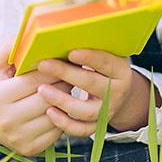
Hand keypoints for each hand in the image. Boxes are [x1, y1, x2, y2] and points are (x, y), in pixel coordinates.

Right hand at [0, 39, 68, 156]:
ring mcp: (18, 139)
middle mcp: (6, 121)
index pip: (35, 81)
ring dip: (66, 101)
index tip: (66, 59)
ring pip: (56, 116)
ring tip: (68, 86)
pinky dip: (63, 118)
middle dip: (64, 83)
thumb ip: (10, 47)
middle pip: (48, 99)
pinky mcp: (30, 150)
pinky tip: (61, 105)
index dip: (54, 69)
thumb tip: (29, 35)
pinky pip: (57, 132)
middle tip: (73, 72)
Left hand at [35, 49, 154, 135]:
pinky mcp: (97, 125)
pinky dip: (65, 123)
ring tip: (42, 90)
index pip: (105, 62)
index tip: (70, 52)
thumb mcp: (103, 52)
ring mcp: (107, 111)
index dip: (89, 57)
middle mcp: (117, 91)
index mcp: (120, 69)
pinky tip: (49, 112)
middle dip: (66, 73)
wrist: (117, 92)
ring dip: (62, 100)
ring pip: (86, 110)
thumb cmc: (101, 66)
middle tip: (44, 64)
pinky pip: (81, 129)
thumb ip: (87, 44)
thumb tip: (59, 32)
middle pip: (92, 84)